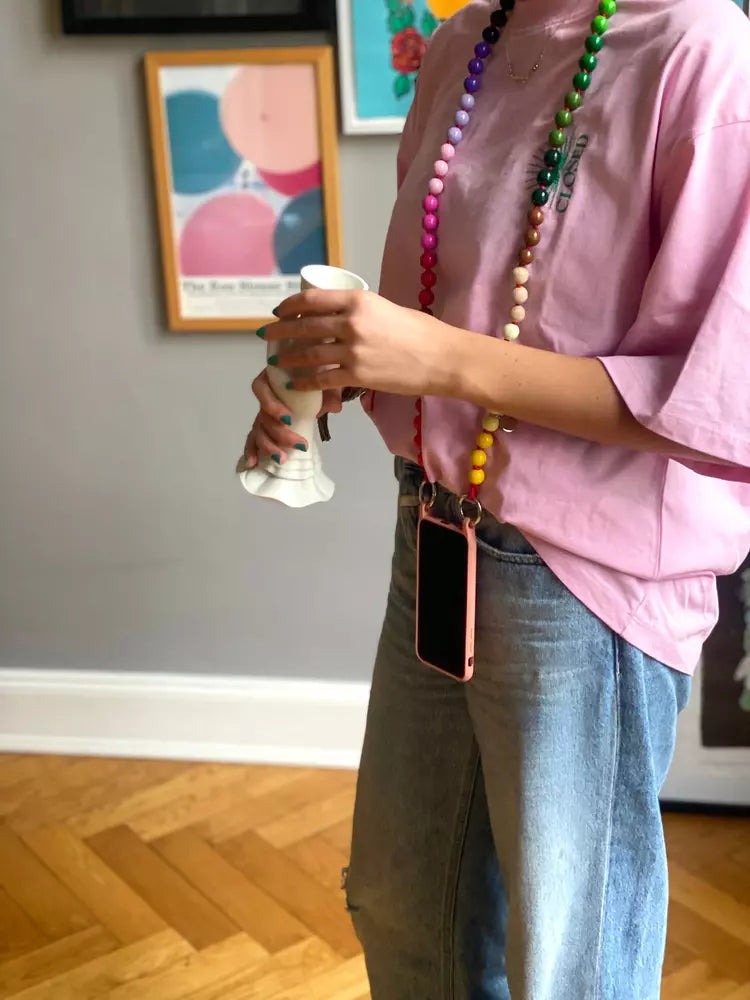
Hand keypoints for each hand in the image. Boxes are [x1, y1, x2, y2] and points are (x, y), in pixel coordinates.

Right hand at [239, 369, 341, 470]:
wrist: (320, 376)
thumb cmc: (318, 372)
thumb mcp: (324, 376)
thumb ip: (329, 390)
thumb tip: (334, 407)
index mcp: (272, 378)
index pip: (261, 389)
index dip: (271, 405)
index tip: (289, 419)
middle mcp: (265, 396)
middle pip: (263, 416)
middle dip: (279, 434)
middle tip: (300, 446)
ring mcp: (264, 413)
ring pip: (259, 430)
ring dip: (268, 446)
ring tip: (281, 459)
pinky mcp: (265, 427)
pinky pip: (254, 438)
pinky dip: (251, 450)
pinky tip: (252, 463)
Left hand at [264, 289, 460, 396]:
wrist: (441, 358)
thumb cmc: (420, 332)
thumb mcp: (386, 308)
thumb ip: (360, 312)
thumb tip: (338, 318)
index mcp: (358, 300)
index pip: (312, 299)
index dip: (290, 306)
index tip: (280, 311)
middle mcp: (351, 323)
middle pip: (304, 326)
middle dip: (281, 331)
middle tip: (267, 335)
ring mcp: (353, 351)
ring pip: (309, 355)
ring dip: (288, 358)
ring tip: (276, 361)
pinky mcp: (358, 376)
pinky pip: (322, 379)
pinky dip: (305, 382)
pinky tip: (294, 384)